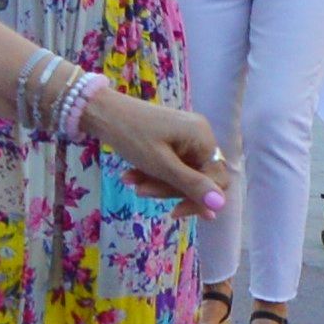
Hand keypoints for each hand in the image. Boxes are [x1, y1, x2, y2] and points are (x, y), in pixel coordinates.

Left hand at [87, 91, 227, 212]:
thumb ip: (192, 186)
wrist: (102, 111)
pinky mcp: (172, 139)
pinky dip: (153, 173)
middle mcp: (200, 136)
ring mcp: (186, 137)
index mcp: (203, 139)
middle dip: (169, 189)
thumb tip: (220, 205)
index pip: (217, 180)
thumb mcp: (161, 166)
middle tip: (141, 192)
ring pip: (181, 174)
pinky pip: (170, 165)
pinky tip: (131, 175)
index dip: (199, 200)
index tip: (175, 212)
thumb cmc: (132, 136)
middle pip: (197, 178)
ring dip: (157, 183)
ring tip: (131, 182)